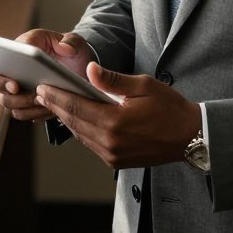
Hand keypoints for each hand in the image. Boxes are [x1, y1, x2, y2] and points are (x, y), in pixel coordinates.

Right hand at [0, 29, 93, 121]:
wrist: (78, 66)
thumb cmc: (69, 49)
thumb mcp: (74, 40)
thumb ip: (70, 42)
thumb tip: (65, 49)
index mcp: (19, 48)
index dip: (0, 75)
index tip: (15, 84)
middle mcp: (12, 69)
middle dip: (6, 91)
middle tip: (24, 93)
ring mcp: (16, 88)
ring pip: (8, 102)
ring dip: (24, 104)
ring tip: (43, 101)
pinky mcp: (25, 103)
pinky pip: (22, 113)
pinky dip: (34, 113)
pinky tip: (49, 109)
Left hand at [35, 62, 202, 168]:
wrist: (191, 137)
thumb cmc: (170, 107)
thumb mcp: (143, 85)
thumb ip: (113, 80)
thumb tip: (89, 70)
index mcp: (115, 121)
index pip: (76, 106)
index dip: (57, 96)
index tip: (42, 87)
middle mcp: (110, 142)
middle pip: (74, 121)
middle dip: (56, 106)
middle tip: (41, 93)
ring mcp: (113, 155)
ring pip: (80, 134)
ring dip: (66, 119)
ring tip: (54, 104)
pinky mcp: (117, 162)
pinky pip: (91, 144)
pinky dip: (81, 130)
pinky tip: (76, 119)